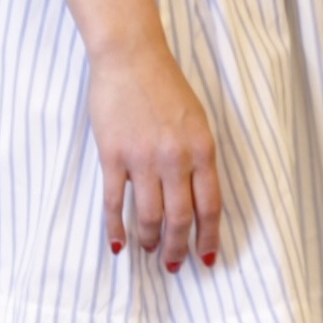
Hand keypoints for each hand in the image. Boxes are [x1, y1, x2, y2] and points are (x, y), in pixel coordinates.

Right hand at [86, 37, 221, 272]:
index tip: (206, 258)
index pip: (209, 206)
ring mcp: (142, 158)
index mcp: (202, 149)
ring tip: (149, 251)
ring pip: (149, 216)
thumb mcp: (197, 121)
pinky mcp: (113, 155)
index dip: (208, 237)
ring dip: (150, 240)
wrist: (131, 57)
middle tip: (173, 265)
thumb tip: (197, 200)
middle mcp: (175, 158)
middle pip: (180, 218)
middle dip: (177, 248)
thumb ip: (198, 158)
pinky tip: (118, 244)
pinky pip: (116, 202)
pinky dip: (116, 228)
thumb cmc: (166, 86)